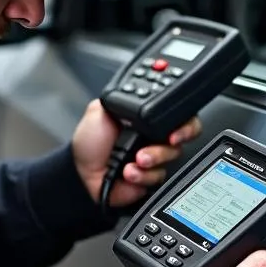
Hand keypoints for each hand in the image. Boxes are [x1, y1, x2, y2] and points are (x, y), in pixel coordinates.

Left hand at [71, 99, 201, 208]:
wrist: (81, 172)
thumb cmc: (89, 142)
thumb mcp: (101, 109)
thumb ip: (122, 97)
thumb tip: (140, 90)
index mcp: (146, 116)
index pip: (176, 112)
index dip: (183, 118)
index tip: (176, 126)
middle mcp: (155, 135)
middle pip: (184, 133)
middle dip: (178, 136)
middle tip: (169, 140)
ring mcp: (155, 157)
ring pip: (173, 155)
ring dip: (155, 156)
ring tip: (136, 158)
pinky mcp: (151, 176)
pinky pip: (160, 175)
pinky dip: (143, 174)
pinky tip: (128, 171)